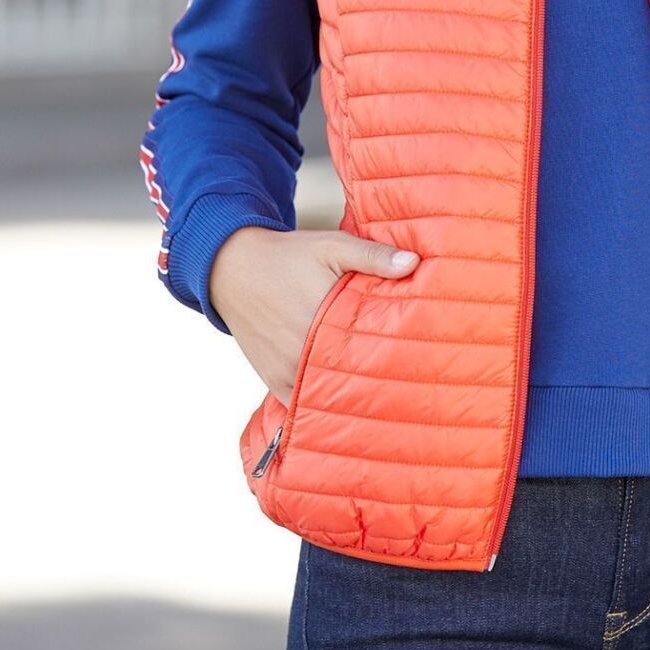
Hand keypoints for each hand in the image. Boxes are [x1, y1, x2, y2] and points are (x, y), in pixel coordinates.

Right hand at [208, 226, 419, 405]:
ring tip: (379, 393)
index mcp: (323, 318)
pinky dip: (321, 403)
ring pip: (327, 393)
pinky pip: (302, 402)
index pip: (370, 350)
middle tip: (405, 382)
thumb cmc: (286, 256)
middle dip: (375, 377)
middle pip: (350, 376)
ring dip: (350, 392)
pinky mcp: (273, 380)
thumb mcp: (333, 246)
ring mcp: (286, 370)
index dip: (394, 356)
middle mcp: (302, 351)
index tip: (416, 361)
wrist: (233, 268)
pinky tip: (343, 402)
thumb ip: (373, 256)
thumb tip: (413, 263)